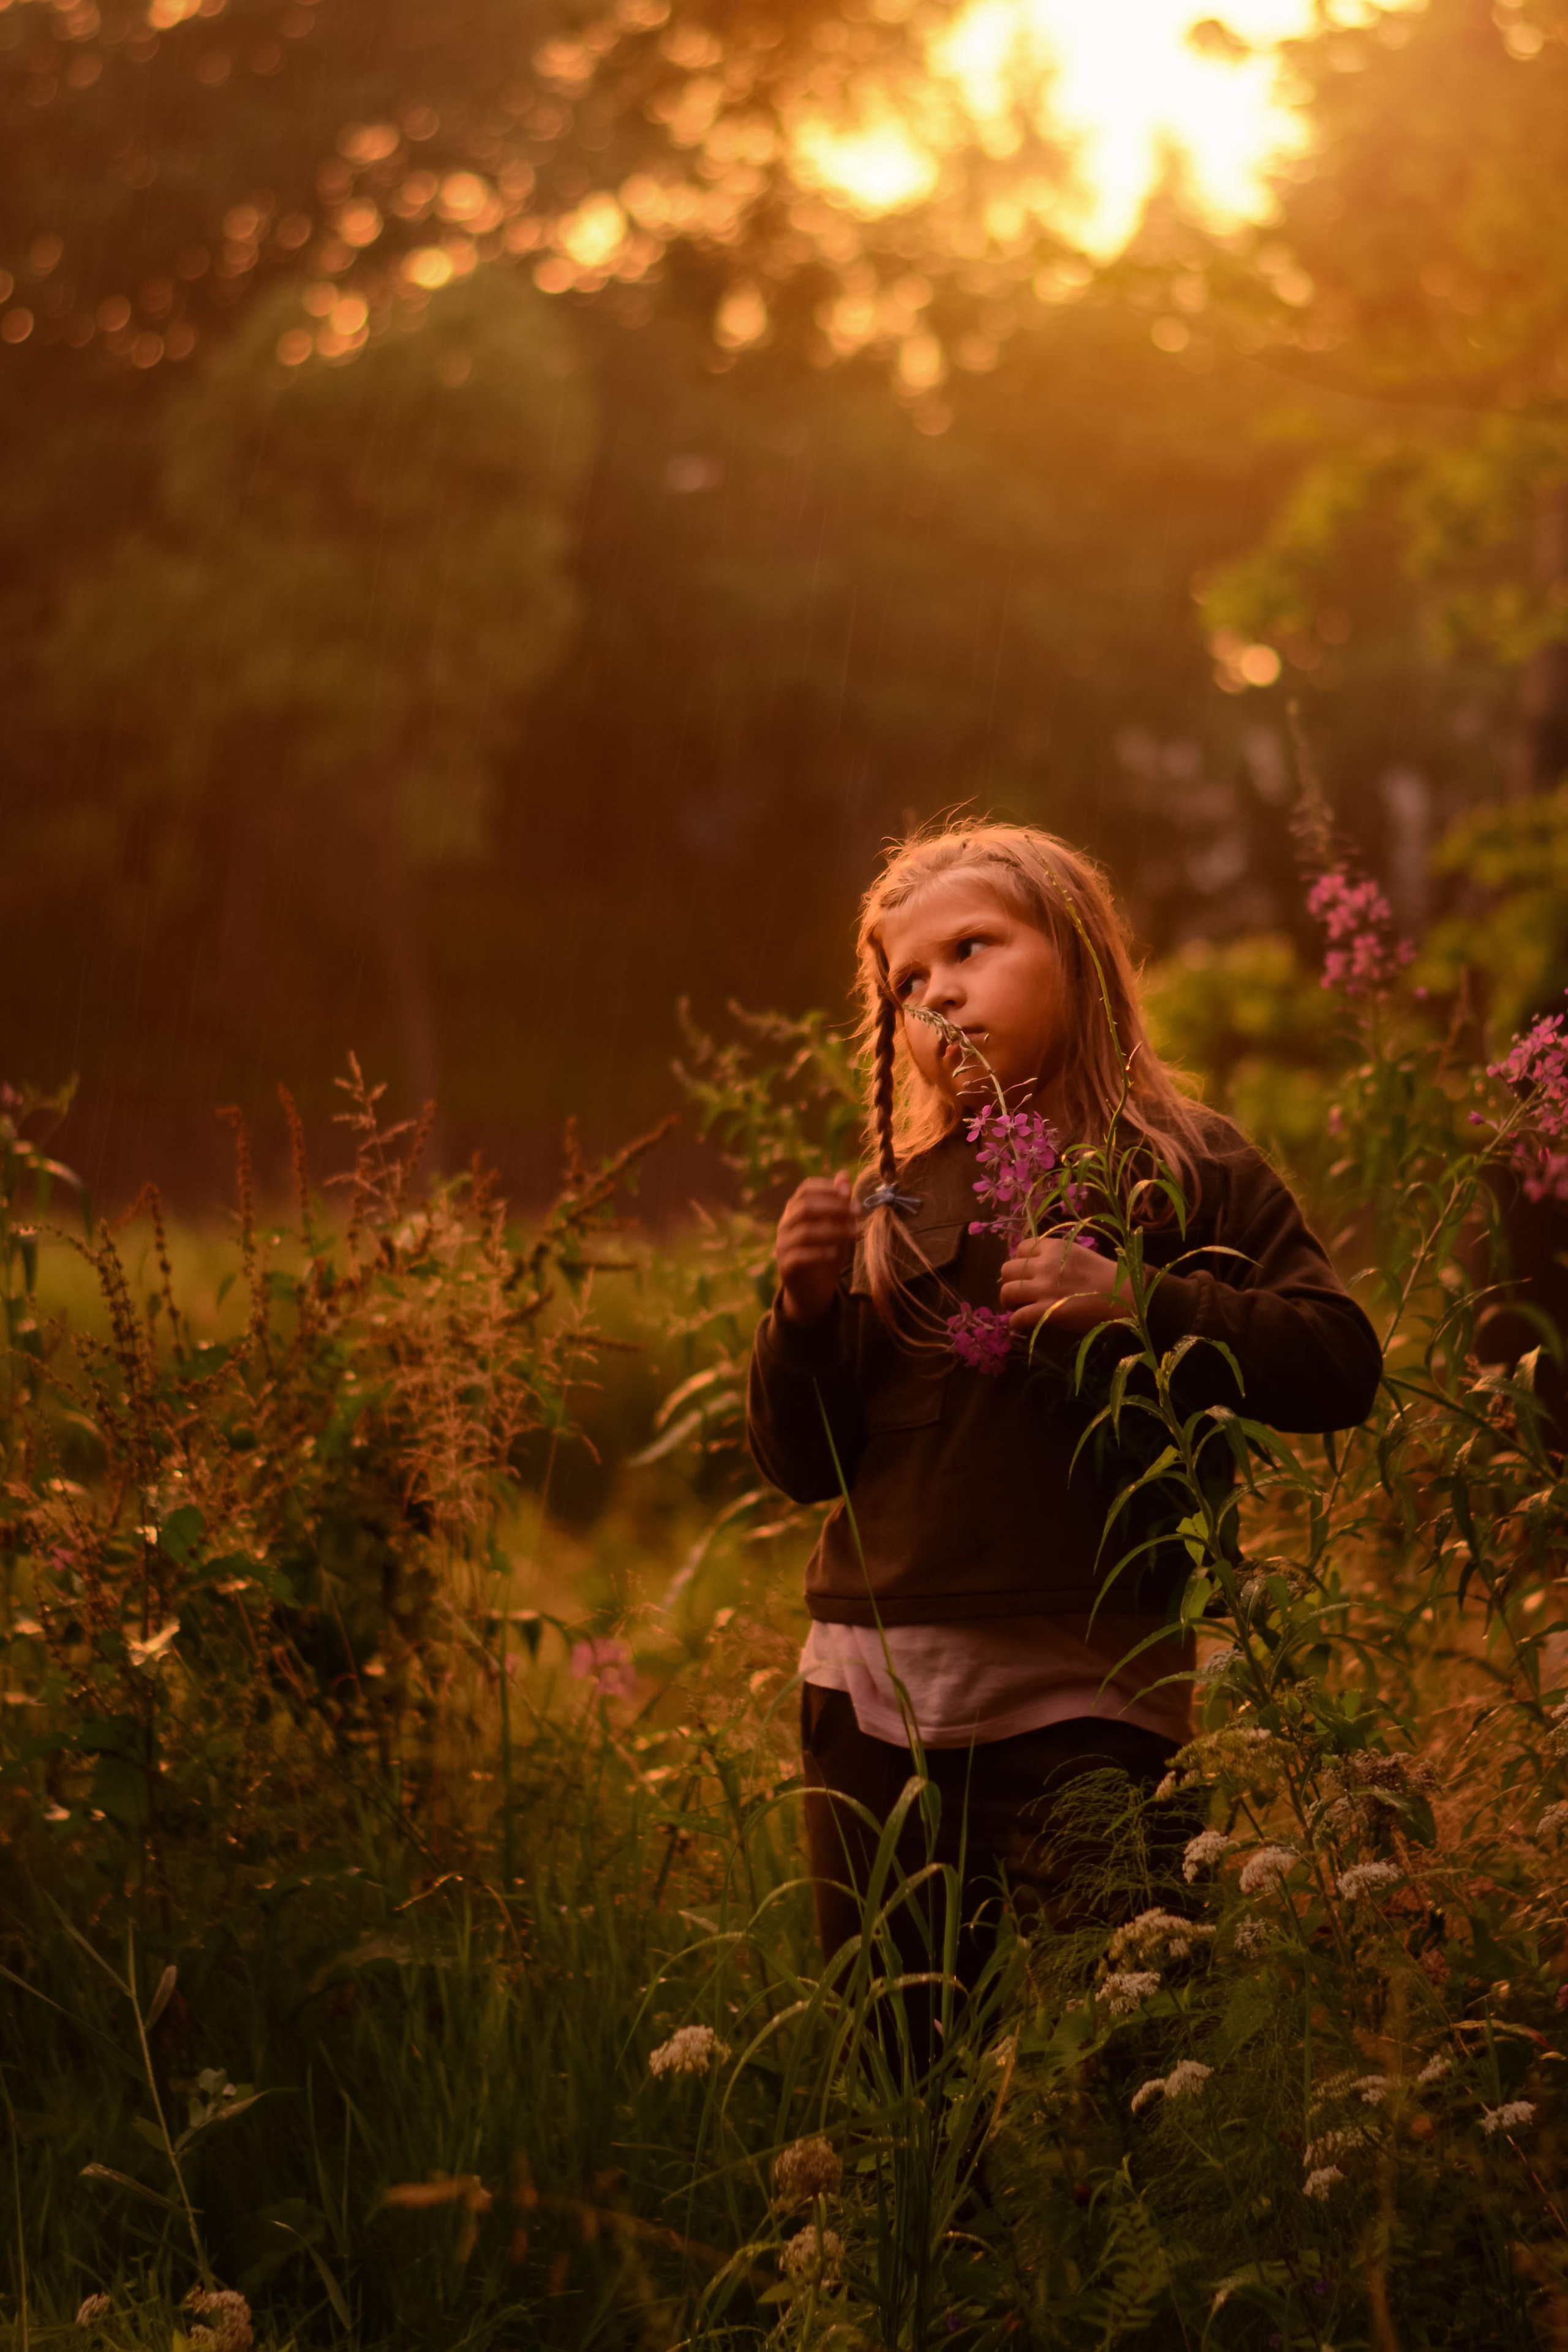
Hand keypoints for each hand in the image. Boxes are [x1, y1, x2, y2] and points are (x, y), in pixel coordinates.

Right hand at [776, 1172, 857, 1325]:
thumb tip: (844, 1174)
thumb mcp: (837, 1226)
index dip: (828, 1188)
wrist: (813, 1289)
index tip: (850, 1194)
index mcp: (795, 1210)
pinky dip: (821, 1253)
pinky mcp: (786, 1267)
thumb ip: (840, 1203)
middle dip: (834, 1207)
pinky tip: (836, 1253)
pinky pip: (801, 1256)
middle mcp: (785, 1224)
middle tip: (858, 1212)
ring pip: (805, 1232)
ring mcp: (783, 1246)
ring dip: (833, 1230)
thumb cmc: (826, 1252)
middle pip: (805, 1207)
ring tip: (854, 1233)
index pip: (806, 1189)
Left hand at [999, 1231, 1124, 1334]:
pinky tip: (1021, 1326)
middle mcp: (1044, 1264)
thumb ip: (1060, 1258)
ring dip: (1009, 1302)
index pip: (1021, 1248)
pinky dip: (1015, 1323)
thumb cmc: (1112, 1277)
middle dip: (1011, 1282)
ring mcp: (1043, 1288)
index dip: (1021, 1262)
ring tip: (1017, 1308)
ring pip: (1006, 1292)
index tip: (1028, 1273)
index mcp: (1055, 1247)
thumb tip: (1044, 1270)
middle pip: (1007, 1269)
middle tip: (1020, 1293)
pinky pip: (1017, 1317)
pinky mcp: (1045, 1312)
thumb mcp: (1082, 1255)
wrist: (1128, 1297)